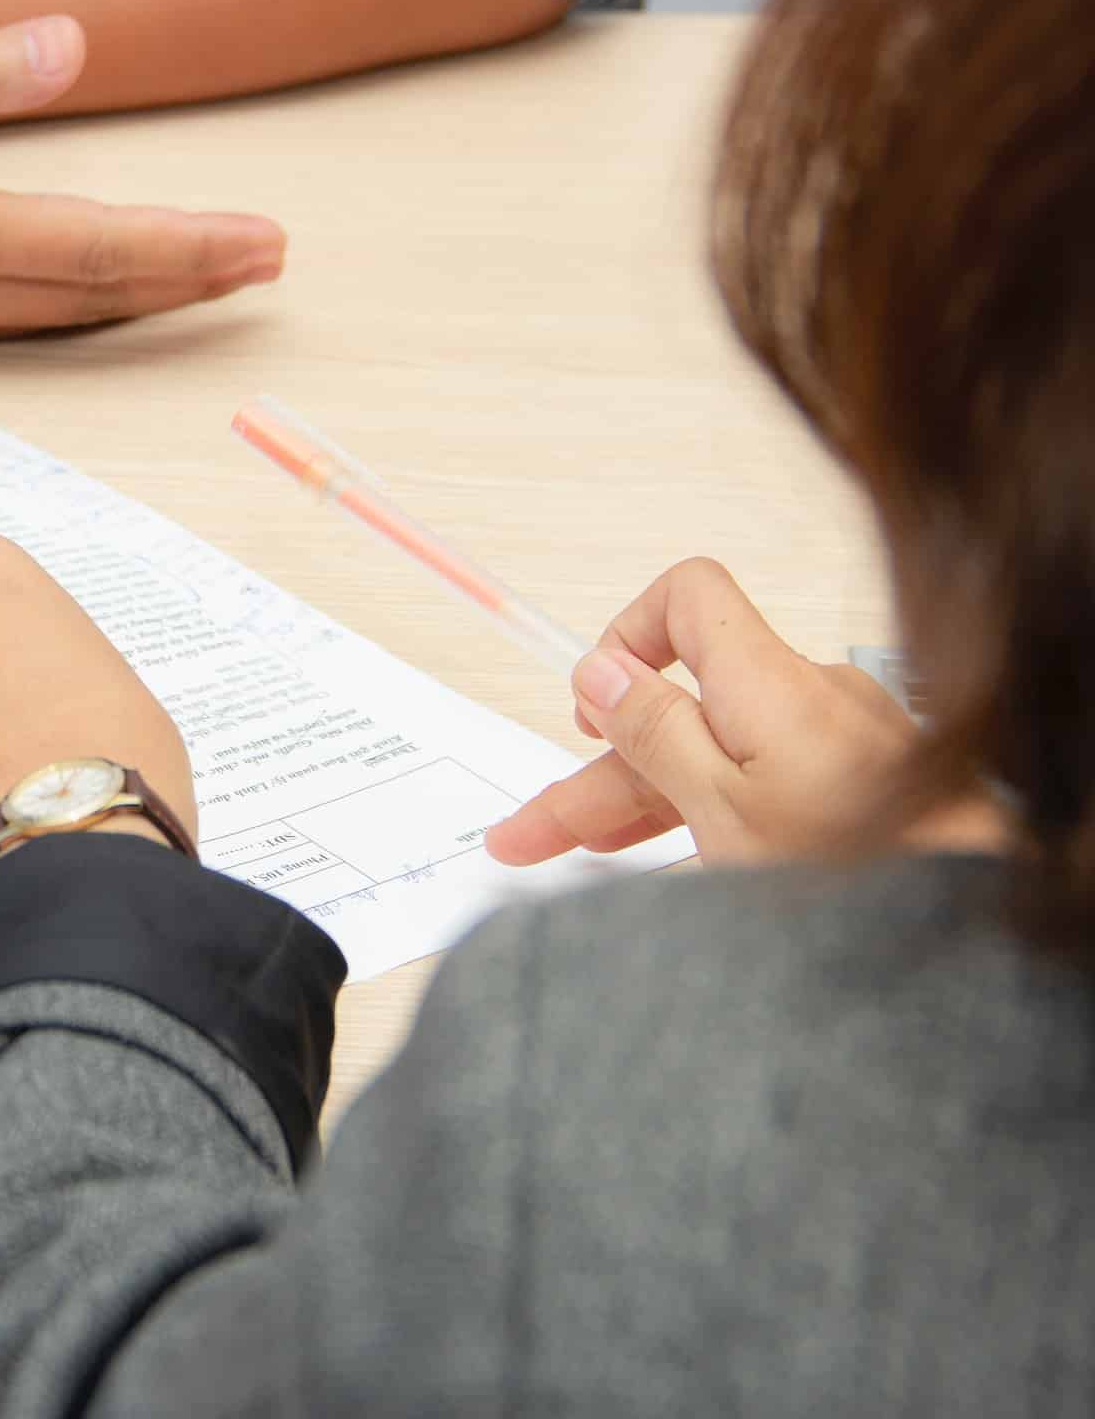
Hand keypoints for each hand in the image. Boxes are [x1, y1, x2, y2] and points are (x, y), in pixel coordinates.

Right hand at [0, 15, 282, 346]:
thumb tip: (71, 48)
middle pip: (93, 294)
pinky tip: (85, 289)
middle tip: (265, 264)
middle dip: (187, 276)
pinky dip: (70, 302)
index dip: (191, 247)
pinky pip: (6, 318)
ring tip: (202, 274)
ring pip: (53, 314)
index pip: (99, 248)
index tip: (265, 243)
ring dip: (134, 294)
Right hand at [483, 559, 919, 867]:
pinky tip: (670, 860)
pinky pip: (762, 782)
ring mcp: (834, 744)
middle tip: (534, 831)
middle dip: (601, 765)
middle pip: (681, 706)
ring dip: (643, 800)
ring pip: (716, 755)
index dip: (629, 636)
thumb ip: (655, 733)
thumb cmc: (865, 871)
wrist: (981, 919)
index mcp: (765, 681)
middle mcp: (802, 697)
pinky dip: (709, 813)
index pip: (687, 597)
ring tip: (577, 854)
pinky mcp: (857, 786)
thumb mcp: (723, 808)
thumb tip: (600, 671)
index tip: (590, 706)